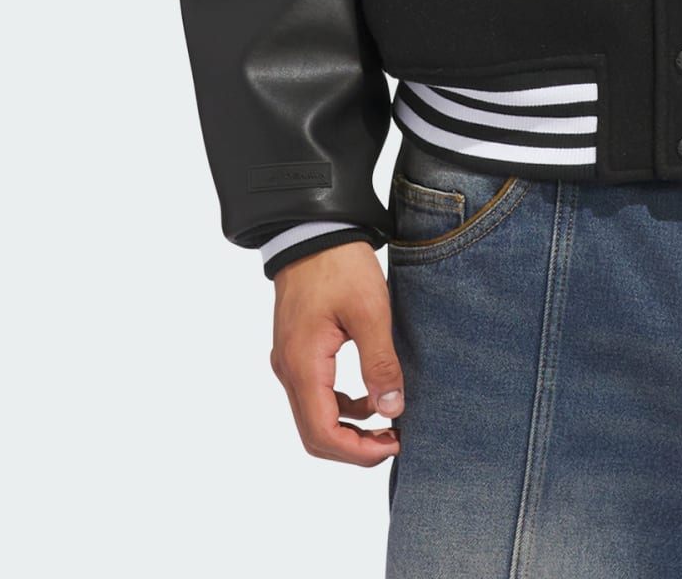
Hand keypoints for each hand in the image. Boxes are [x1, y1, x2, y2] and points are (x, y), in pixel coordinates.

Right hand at [269, 240, 403, 465]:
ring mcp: (289, 361)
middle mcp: (288, 370)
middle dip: (354, 447)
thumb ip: (380, 363)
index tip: (393, 444)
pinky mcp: (296, 351)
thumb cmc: (340, 265)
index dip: (358, 452)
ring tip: (387, 421)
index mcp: (303, 365)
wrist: (313, 230)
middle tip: (393, 440)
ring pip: (313, 416)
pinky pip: (313, 394)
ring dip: (348, 429)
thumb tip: (392, 409)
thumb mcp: (370, 311)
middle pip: (314, 434)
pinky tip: (368, 396)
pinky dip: (340, 406)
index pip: (322, 434)